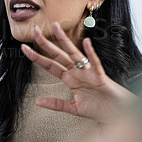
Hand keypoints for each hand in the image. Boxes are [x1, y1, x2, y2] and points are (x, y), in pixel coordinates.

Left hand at [21, 22, 135, 122]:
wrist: (117, 114)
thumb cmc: (99, 108)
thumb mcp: (73, 108)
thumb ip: (56, 104)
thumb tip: (37, 101)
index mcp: (69, 78)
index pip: (50, 65)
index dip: (37, 57)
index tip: (24, 48)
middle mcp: (77, 72)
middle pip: (58, 55)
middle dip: (46, 43)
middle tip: (35, 30)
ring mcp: (88, 72)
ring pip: (74, 53)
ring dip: (65, 40)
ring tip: (56, 27)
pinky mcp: (100, 76)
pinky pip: (95, 63)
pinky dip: (90, 53)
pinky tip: (86, 43)